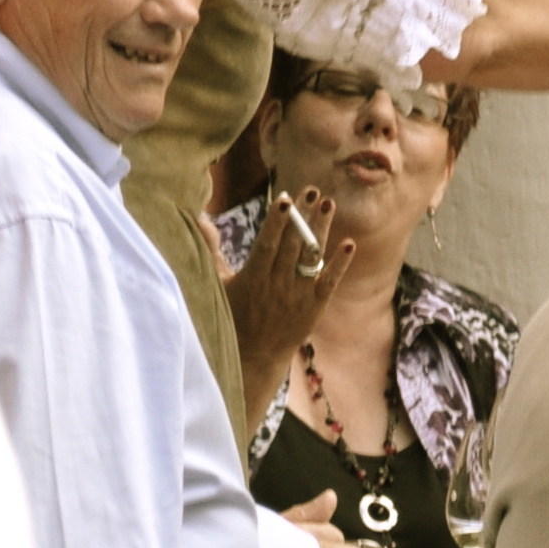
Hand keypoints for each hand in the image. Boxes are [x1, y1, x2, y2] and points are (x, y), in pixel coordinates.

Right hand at [223, 187, 349, 406]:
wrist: (254, 358)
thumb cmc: (232, 315)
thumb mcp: (217, 285)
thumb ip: (212, 250)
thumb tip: (200, 218)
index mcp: (253, 279)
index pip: (268, 244)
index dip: (277, 221)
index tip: (286, 197)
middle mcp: (277, 286)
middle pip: (293, 245)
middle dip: (302, 216)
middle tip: (313, 189)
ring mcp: (298, 296)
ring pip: (312, 258)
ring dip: (322, 230)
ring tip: (329, 203)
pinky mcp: (314, 307)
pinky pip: (329, 282)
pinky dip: (339, 264)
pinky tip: (349, 244)